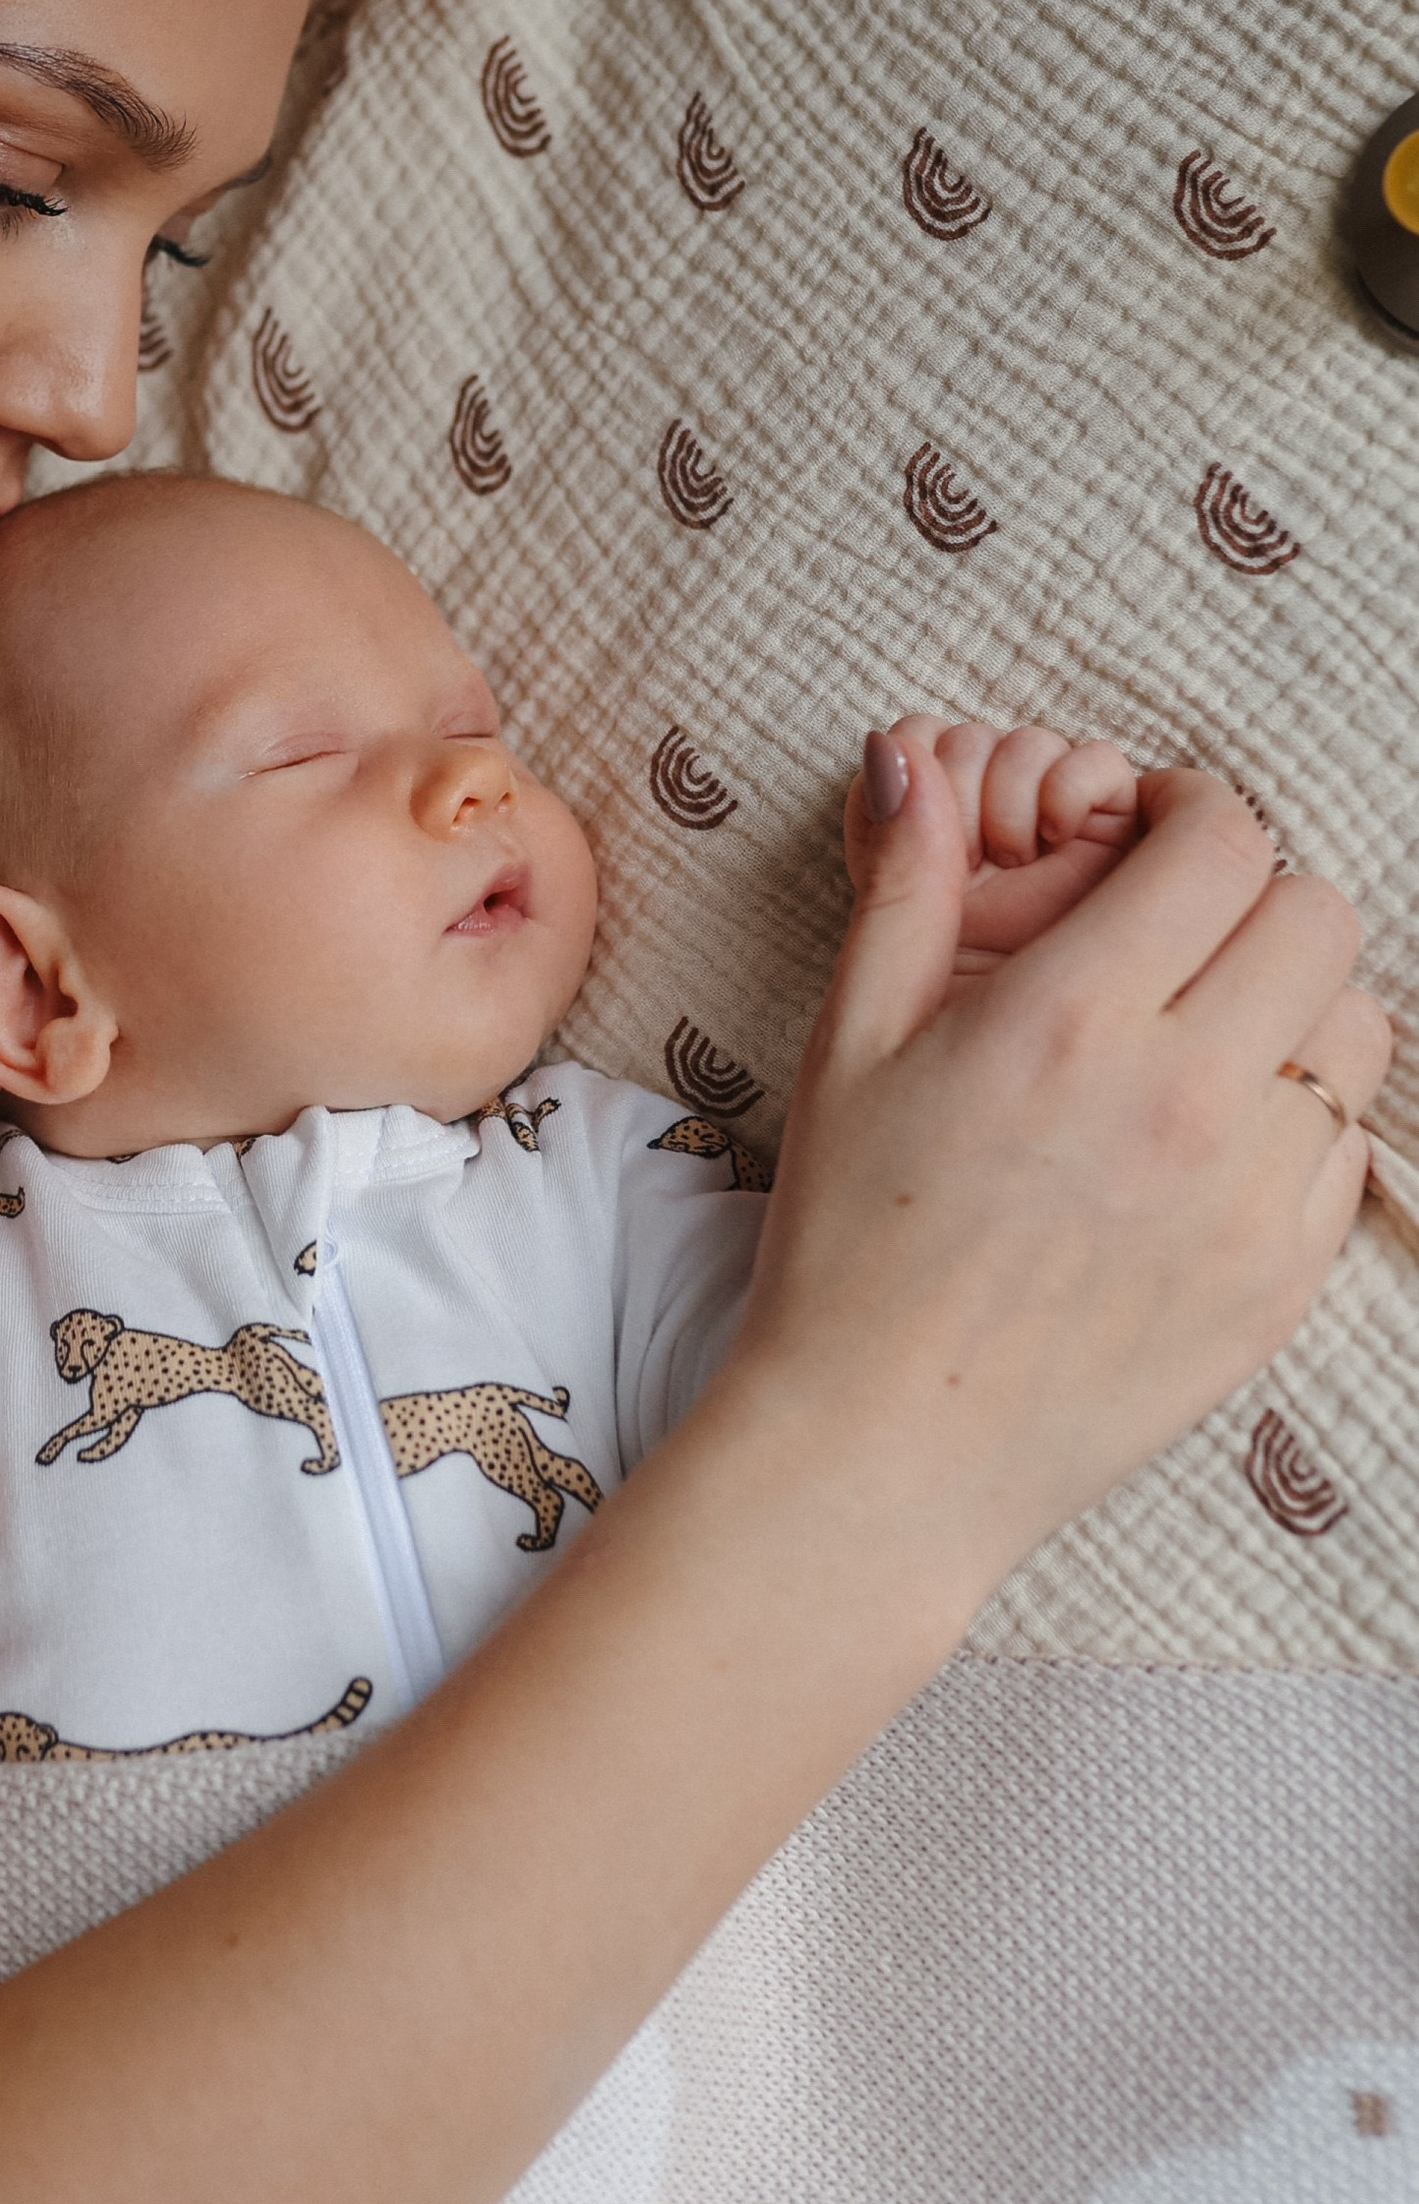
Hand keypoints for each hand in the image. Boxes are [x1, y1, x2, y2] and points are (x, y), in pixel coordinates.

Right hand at [745, 757, 1390, 1599]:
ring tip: (1200, 1042)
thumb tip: (910, 754)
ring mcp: (1250, 1198)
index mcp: (1070, 1019)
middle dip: (1252, 899)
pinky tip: (1204, 1149)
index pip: (1224, 844)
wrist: (886, 1449)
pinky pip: (1349, 1152)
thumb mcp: (849, 1044)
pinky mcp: (1282, 1281)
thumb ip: (908, 887)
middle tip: (1179, 935)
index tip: (1151, 840)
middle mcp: (1182, 1098)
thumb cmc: (849, 1243)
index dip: (1196, 815)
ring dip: (1290, 1009)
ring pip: (1354, 1031)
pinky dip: (1297, 1125)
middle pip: (1317, 917)